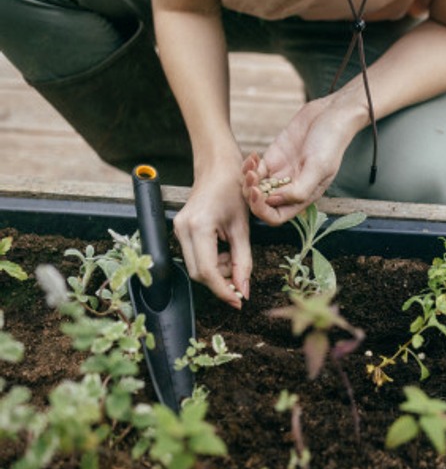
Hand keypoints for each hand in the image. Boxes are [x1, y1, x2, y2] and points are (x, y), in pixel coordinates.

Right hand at [173, 163, 251, 308]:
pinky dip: (211, 261)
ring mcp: (178, 229)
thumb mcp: (243, 228)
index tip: (239, 301)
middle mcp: (183, 229)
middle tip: (240, 280)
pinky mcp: (179, 230)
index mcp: (199, 226)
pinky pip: (194, 256)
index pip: (208, 271)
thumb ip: (243, 261)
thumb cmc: (233, 190)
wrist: (217, 168)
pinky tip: (223, 250)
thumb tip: (243, 291)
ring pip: (195, 267)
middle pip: (198, 273)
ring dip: (216, 271)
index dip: (223, 290)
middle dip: (220, 282)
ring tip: (233, 257)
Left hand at [242, 97, 356, 224]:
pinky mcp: (273, 158)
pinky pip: (254, 170)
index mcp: (302, 197)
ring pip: (255, 188)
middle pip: (262, 204)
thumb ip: (299, 190)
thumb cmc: (330, 143)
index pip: (276, 216)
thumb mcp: (318, 167)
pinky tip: (253, 156)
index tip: (258, 194)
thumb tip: (273, 201)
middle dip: (252, 196)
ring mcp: (280, 174)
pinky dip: (248, 166)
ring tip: (251, 166)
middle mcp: (290, 189)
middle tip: (251, 178)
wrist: (331, 115)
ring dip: (248, 181)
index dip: (263, 211)